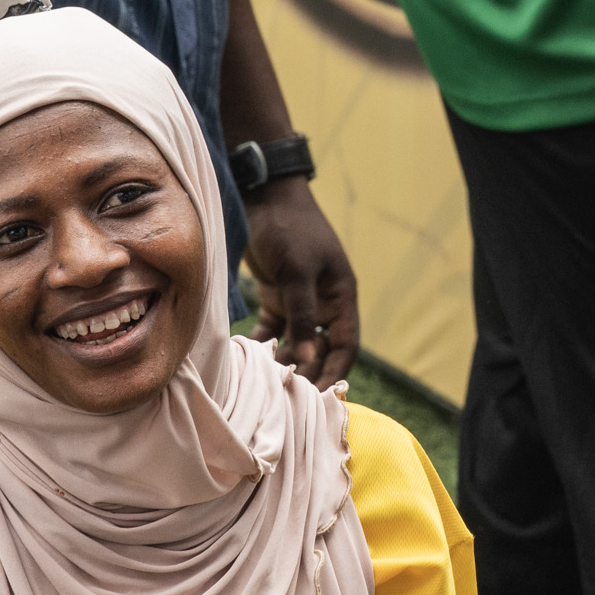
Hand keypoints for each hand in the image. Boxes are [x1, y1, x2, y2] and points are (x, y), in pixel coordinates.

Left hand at [244, 180, 357, 387]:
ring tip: (267, 384)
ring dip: (284, 361)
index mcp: (340, 297)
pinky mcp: (277, 295)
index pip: (345, 346)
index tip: (319, 399)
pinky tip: (249, 360)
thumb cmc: (289, 229)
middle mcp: (324, 302)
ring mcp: (300, 299)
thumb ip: (302, 315)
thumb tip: (308, 357)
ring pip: (297, 341)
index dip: (334, 372)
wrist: (265, 195)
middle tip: (287, 398)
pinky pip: (274, 329)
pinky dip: (264, 344)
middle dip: (307, 372)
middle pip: (320, 349)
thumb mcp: (297, 272)